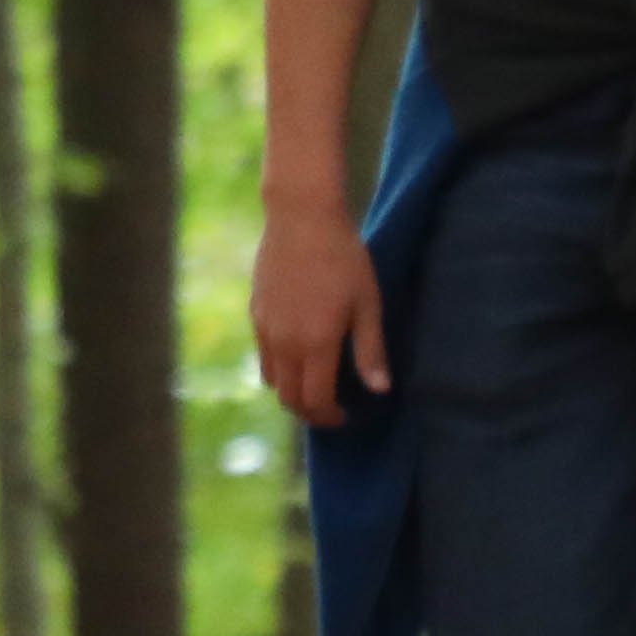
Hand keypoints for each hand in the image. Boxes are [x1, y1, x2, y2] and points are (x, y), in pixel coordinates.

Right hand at [248, 197, 390, 428]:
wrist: (301, 218)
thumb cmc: (343, 258)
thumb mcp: (367, 303)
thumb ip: (370, 350)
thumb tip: (380, 390)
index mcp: (316, 343)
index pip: (317, 399)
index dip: (330, 417)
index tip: (345, 417)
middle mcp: (285, 343)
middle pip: (290, 398)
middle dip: (310, 412)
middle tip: (330, 410)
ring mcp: (266, 329)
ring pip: (273, 381)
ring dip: (292, 393)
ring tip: (314, 386)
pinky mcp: (255, 314)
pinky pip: (264, 356)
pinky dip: (279, 369)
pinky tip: (298, 356)